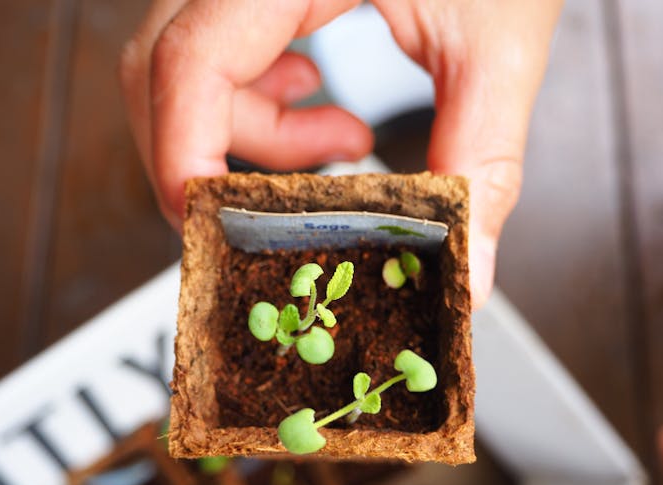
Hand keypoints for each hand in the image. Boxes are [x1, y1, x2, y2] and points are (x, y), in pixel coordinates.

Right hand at [118, 0, 562, 307]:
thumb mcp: (498, 38)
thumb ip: (482, 157)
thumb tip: (468, 268)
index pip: (187, 58)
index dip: (184, 156)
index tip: (212, 229)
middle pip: (164, 66)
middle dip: (211, 156)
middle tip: (265, 214)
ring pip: (187, 60)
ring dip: (251, 129)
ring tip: (342, 142)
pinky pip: (222, 42)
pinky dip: (262, 94)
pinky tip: (324, 99)